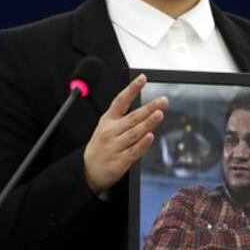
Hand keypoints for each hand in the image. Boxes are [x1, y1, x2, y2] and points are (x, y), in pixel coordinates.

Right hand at [83, 74, 166, 194]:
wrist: (87, 171)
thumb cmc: (102, 146)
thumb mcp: (106, 127)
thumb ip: (123, 117)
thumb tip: (146, 107)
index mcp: (108, 120)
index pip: (120, 101)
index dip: (132, 89)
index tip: (142, 78)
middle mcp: (111, 131)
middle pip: (133, 117)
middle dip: (149, 107)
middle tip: (163, 100)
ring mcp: (115, 146)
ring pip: (135, 132)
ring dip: (148, 123)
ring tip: (159, 114)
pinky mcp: (119, 161)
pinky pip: (134, 151)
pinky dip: (142, 144)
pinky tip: (150, 136)